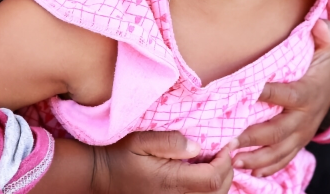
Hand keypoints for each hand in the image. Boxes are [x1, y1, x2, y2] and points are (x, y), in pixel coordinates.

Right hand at [97, 131, 234, 193]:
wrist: (101, 176)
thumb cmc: (120, 154)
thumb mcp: (141, 140)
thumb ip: (169, 142)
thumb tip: (197, 147)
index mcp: (170, 181)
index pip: (212, 179)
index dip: (226, 162)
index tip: (228, 144)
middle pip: (217, 192)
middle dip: (228, 171)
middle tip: (227, 151)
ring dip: (221, 182)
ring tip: (219, 162)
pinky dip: (210, 190)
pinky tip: (206, 175)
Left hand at [234, 19, 329, 176]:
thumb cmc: (322, 68)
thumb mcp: (327, 50)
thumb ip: (324, 36)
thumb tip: (319, 23)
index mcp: (307, 93)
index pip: (287, 95)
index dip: (269, 94)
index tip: (248, 92)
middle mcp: (304, 118)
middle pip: (278, 131)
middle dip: (254, 138)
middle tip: (230, 141)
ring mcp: (301, 134)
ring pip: (279, 151)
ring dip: (257, 158)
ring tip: (235, 161)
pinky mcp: (298, 144)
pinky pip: (285, 159)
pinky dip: (269, 168)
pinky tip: (251, 172)